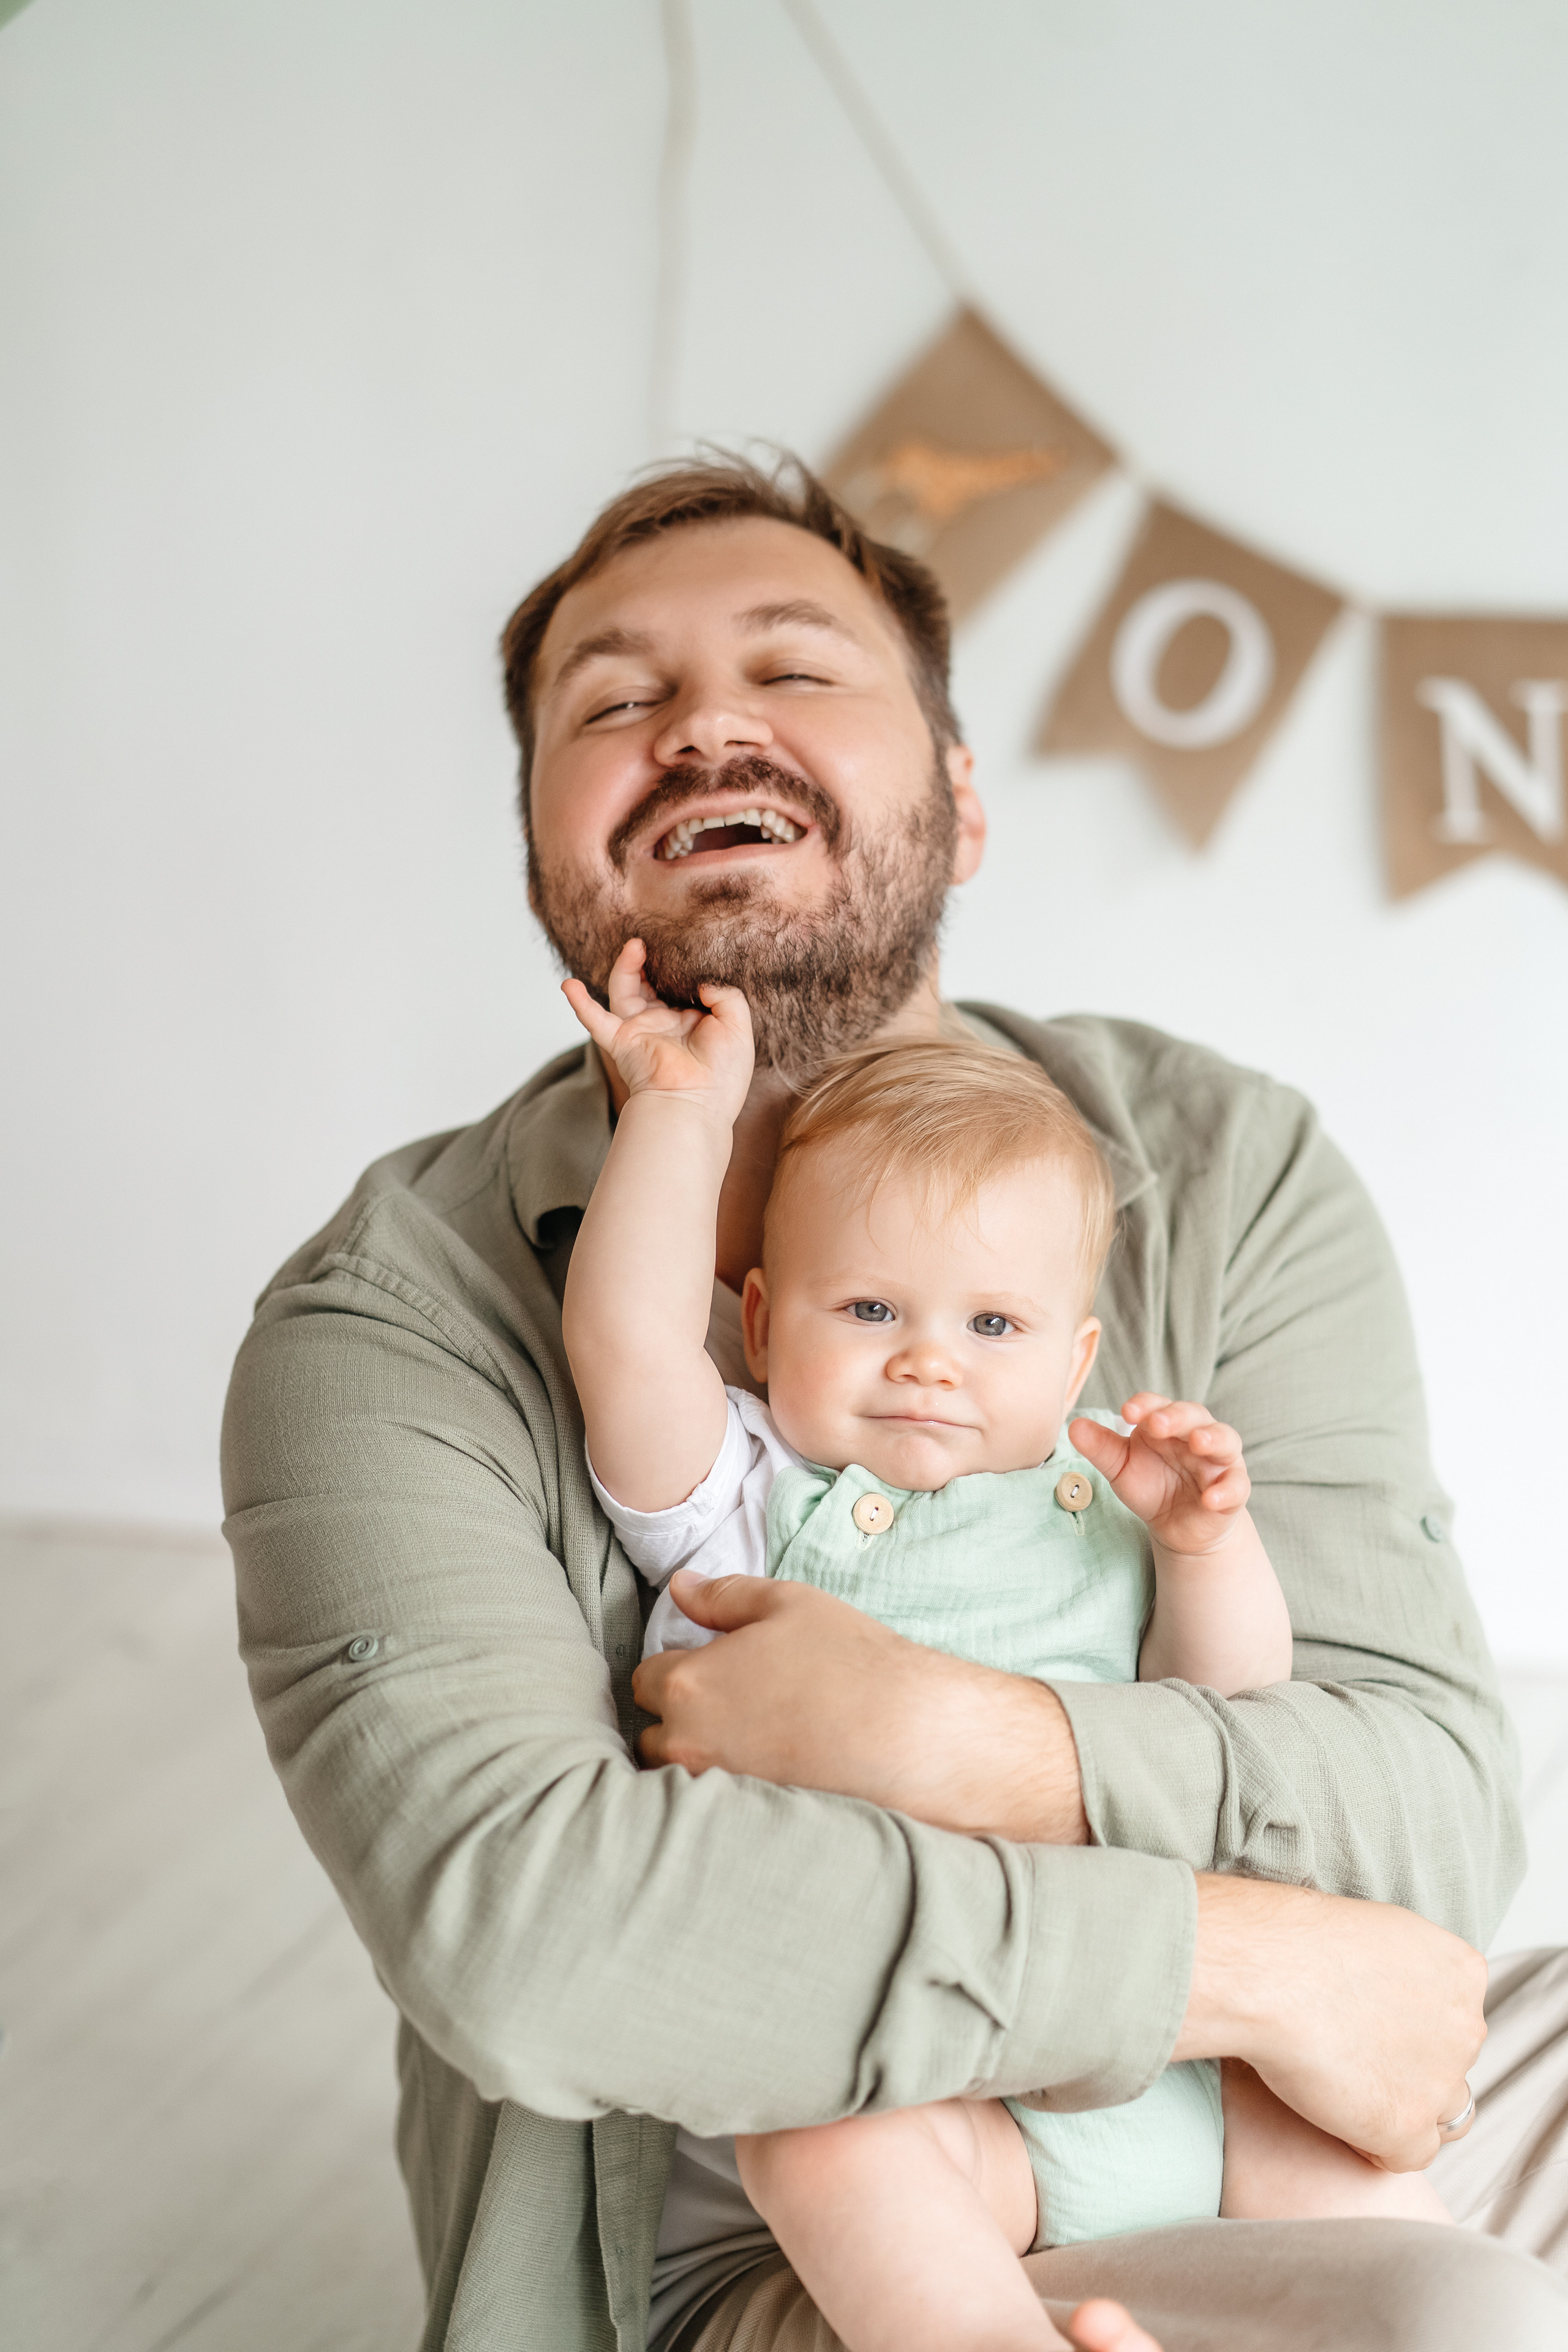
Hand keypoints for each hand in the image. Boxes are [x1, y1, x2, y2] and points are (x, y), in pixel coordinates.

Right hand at [563, 939, 753, 1123]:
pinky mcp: (621, 1042)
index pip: (682, 986)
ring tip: (634, 945)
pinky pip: (595, 1020)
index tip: (687, 943)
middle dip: (651, 961)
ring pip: (625, 992)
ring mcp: (640, 1032)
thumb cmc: (722, 1074)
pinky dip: (580, 1004)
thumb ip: (727, 994)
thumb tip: (703, 979)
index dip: (681, 965)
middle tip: (656, 938)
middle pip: (650, 984)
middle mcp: (664, 1024)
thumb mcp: (738, 1026)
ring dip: (625, 968)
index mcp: (692, 1023)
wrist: (696, 1105)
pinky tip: (568, 985)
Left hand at [633, 1573, 1088, 1843]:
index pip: (645, 1679)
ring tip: (743, 1738)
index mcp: (689, 1684)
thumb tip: (680, 1585)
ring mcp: (716, 1787)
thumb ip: (722, 1596)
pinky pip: (712, 1805)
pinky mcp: (745, 1819)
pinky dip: (725, 1788)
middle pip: (651, 1733)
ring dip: (695, 1757)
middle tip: (726, 1702)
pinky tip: (764, 1767)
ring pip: (677, 1775)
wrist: (904, 1732)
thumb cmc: (847, 1659)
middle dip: (676, 1717)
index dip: (675, 1666)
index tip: (707, 1664)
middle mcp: (688, 1743)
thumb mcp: (785, 1604)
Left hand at [1070, 1395, 1249, 1557]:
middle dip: (1175, 1417)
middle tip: (1156, 1423)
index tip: (1125, 1412)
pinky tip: (1211, 1498)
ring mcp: (1218, 1460)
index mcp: (1166, 1423)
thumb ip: (1101, 1447)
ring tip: (1197, 1442)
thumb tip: (1072, 1426)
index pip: (1157, 1405)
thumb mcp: (1121, 1468)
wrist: (1177, 1526)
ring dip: (1212, 1438)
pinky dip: (1226, 1490)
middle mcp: (1195, 1434)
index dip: (1144, 1405)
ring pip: (1224, 1440)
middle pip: (1192, 1415)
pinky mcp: (1233, 1489)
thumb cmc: (1151, 1486)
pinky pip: (1236, 1485)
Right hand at [1174, 1873, 1485, 2172]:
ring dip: (1401, 2105)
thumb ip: (1401, 1967)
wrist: (1268, 1972)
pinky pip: (1408, 2154)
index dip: (1407, 2022)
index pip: (1453, 2012)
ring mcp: (1442, 2081)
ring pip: (1437, 2111)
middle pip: (1448, 2062)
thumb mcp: (1374, 1931)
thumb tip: (1388, 1989)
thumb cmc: (1298, 1940)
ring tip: (1345, 2089)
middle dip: (1408, 2064)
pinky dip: (1375, 2145)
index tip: (1366, 2018)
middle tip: (1350, 2052)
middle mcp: (1466, 2026)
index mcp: (1462, 1971)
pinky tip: (1335, 2114)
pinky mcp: (1409, 2128)